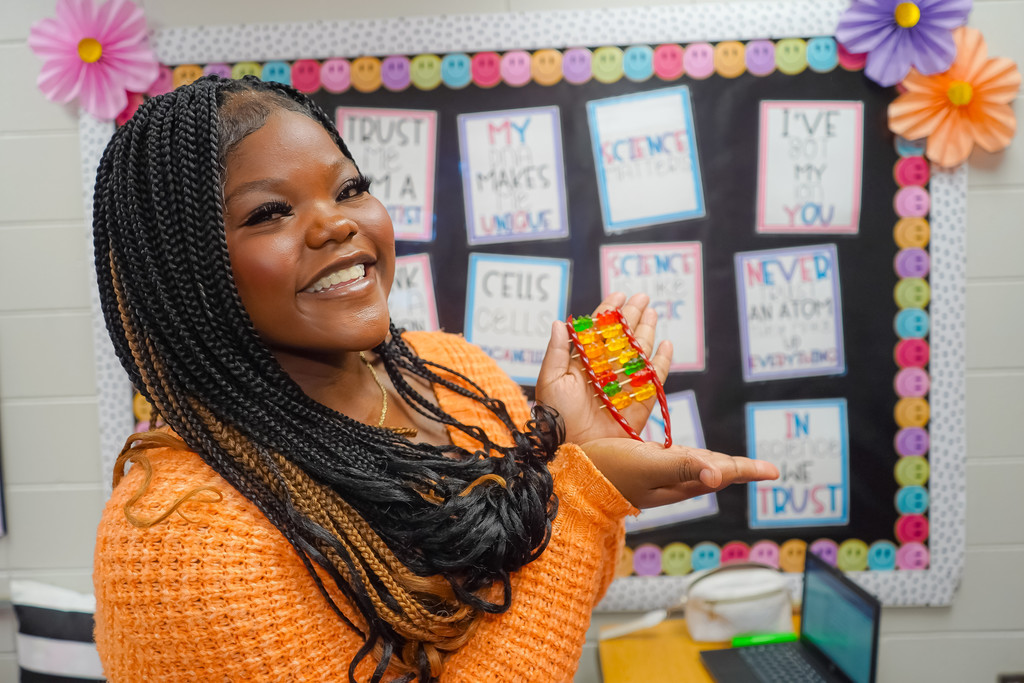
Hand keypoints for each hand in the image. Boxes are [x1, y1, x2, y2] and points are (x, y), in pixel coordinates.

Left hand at [536, 292, 671, 444]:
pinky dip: (661, 363)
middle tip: (643, 297)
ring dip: (646, 333)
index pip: (597, 333)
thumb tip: (560, 321)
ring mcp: (622, 389)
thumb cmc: (555, 421)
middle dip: (632, 317)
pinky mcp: (639, 406)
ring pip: (638, 355)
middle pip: (621, 340)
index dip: (608, 313)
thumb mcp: (550, 382)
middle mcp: (603, 375)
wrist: (573, 454)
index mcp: (581, 366)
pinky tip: (665, 345)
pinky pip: (653, 380)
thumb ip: (557, 352)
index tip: (619, 294)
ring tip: (653, 313)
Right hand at [579, 438, 778, 508]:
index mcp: (678, 480)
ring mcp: (656, 473)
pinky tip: (687, 453)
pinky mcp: (641, 464)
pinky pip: (675, 459)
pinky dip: (689, 454)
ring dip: (716, 463)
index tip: (773, 471)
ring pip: (695, 466)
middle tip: (762, 469)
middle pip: (713, 471)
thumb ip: (683, 467)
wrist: (571, 480)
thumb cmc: (608, 472)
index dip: (747, 470)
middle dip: (737, 468)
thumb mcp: (648, 466)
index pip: (721, 473)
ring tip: (735, 465)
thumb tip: (720, 477)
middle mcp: (671, 479)